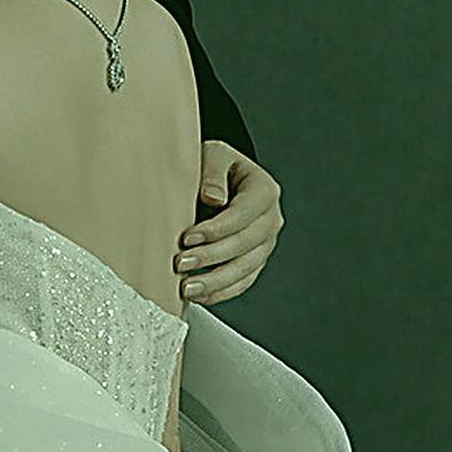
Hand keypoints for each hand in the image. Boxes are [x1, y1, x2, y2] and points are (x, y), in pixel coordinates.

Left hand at [173, 140, 283, 307]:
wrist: (220, 178)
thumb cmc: (215, 165)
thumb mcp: (213, 155)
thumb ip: (213, 173)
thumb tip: (214, 198)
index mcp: (264, 190)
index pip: (243, 214)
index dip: (216, 229)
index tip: (187, 237)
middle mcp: (271, 219)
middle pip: (245, 245)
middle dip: (211, 257)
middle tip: (180, 263)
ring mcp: (266, 243)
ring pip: (245, 269)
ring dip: (215, 281)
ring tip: (186, 287)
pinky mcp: (255, 260)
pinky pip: (243, 281)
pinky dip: (221, 292)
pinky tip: (200, 296)